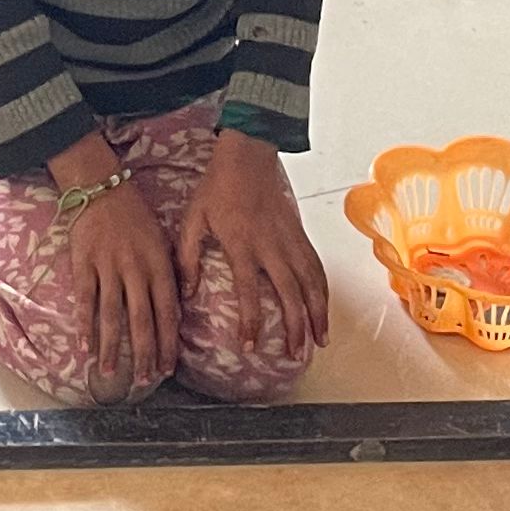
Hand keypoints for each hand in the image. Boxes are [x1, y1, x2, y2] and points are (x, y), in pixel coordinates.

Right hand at [51, 143, 178, 397]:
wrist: (102, 188)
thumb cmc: (135, 217)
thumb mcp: (162, 241)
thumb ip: (168, 275)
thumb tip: (176, 313)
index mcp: (159, 264)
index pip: (167, 311)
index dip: (167, 343)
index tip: (167, 368)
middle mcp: (135, 269)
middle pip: (141, 319)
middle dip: (144, 354)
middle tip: (143, 380)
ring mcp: (108, 267)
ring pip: (112, 315)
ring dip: (112, 347)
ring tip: (111, 373)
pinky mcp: (84, 264)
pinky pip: (85, 300)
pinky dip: (84, 325)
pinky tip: (85, 347)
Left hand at [181, 129, 330, 367]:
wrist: (247, 156)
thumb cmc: (217, 189)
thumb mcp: (192, 220)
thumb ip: (187, 257)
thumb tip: (185, 293)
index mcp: (242, 245)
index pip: (248, 292)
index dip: (251, 321)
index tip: (250, 346)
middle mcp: (271, 247)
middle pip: (290, 293)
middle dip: (296, 326)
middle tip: (297, 354)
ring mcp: (290, 241)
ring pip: (311, 283)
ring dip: (318, 314)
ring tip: (320, 340)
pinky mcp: (301, 235)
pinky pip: (317, 267)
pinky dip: (324, 291)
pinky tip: (324, 309)